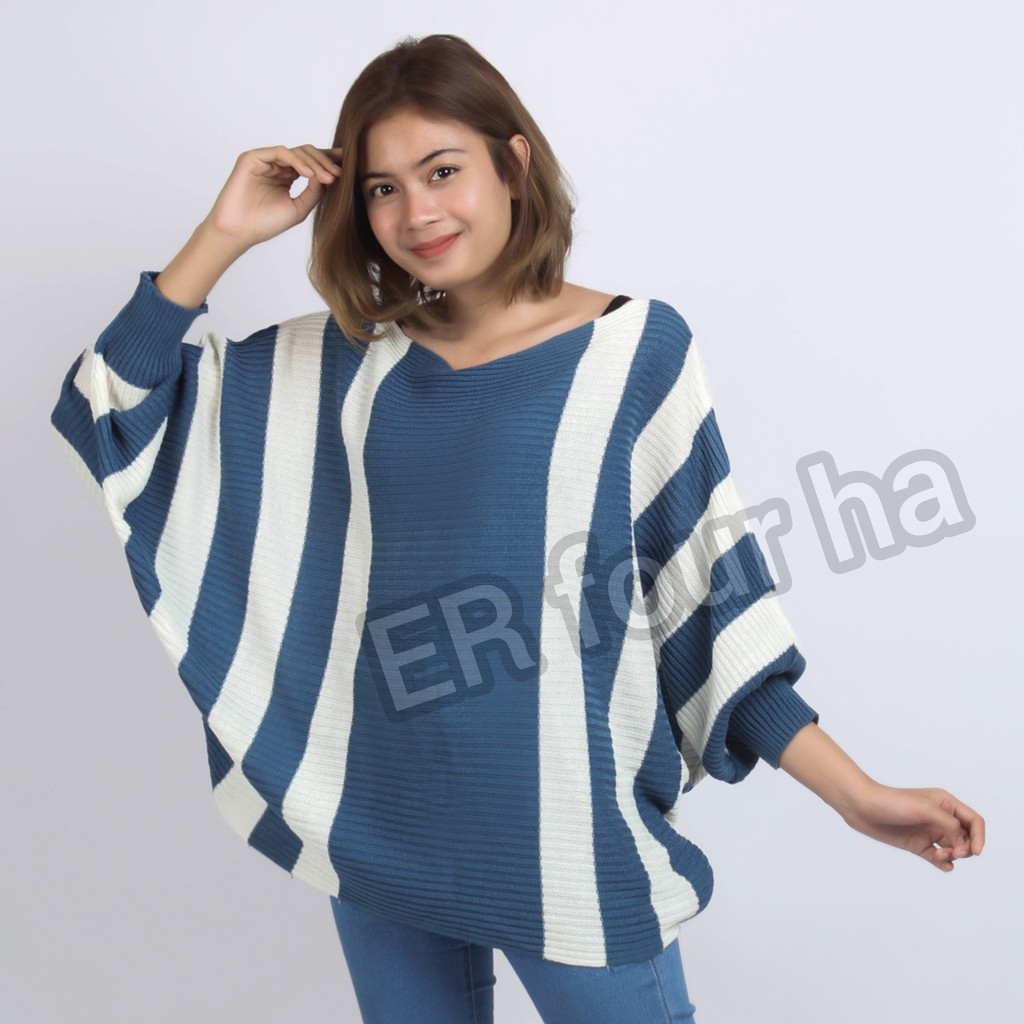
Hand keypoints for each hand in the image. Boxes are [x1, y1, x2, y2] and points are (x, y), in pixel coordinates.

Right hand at [201, 144, 343, 250]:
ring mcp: (264, 160)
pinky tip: (309, 174)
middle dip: (325, 162)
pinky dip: (297, 161)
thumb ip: (315, 192)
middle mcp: (277, 166)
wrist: (240, 232)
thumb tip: (330, 175)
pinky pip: (280, 152)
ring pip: (296, 152)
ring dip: (315, 163)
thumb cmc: (266, 224)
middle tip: (339, 173)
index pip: (310, 163)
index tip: (348, 164)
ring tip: (328, 177)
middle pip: (306, 154)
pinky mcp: (253, 158)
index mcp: (287, 176)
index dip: (328, 161)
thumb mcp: (300, 208)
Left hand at [839, 782, 984, 871]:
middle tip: (951, 852)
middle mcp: (939, 817)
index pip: (973, 821)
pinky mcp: (917, 845)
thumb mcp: (925, 809)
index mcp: (945, 803)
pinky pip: (938, 858)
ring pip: (953, 849)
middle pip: (966, 838)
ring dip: (953, 856)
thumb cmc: (892, 802)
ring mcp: (928, 832)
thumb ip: (948, 824)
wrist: (862, 807)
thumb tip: (962, 842)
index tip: (974, 851)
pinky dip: (944, 864)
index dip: (979, 837)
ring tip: (940, 856)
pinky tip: (943, 865)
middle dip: (965, 848)